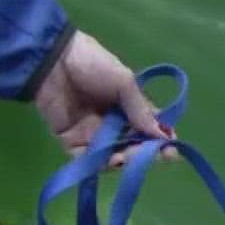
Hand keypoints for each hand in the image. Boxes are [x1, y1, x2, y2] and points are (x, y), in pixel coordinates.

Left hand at [31, 30, 172, 167]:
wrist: (53, 60)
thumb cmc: (93, 64)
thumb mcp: (125, 83)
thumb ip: (141, 110)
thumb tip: (162, 136)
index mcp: (128, 107)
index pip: (149, 129)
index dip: (161, 141)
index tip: (170, 151)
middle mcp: (113, 123)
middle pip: (133, 146)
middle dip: (143, 153)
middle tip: (149, 154)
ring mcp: (92, 134)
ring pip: (113, 156)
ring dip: (123, 160)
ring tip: (126, 156)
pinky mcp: (71, 141)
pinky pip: (87, 159)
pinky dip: (99, 165)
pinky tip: (109, 161)